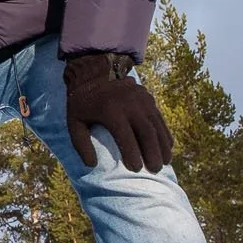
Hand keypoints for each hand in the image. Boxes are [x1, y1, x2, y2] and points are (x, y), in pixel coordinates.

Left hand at [63, 52, 173, 171]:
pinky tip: (167, 147)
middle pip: (147, 132)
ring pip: (156, 126)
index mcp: (110, 110)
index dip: (132, 154)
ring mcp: (141, 99)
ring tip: (164, 162)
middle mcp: (130, 104)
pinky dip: (164, 133)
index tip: (135, 169)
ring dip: (163, 145)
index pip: (126, 137)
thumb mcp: (74, 121)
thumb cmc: (82, 103)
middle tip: (155, 170)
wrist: (94, 73)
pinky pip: (159, 118)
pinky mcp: (148, 97)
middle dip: (153, 153)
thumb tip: (91, 165)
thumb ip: (81, 143)